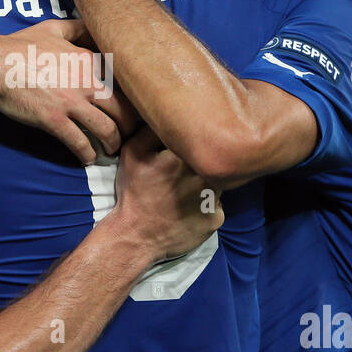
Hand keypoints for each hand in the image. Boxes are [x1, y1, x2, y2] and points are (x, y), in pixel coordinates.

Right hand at [0, 21, 137, 164]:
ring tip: (111, 150)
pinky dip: (87, 154)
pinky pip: (79, 142)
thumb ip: (76, 28)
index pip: (123, 82)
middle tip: (128, 134)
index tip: (131, 107)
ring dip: (113, 143)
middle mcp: (86, 82)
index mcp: (88, 60)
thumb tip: (92, 25)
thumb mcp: (53, 28)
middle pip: (123, 109)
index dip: (131, 97)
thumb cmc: (19, 45)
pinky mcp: (54, 120)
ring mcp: (71, 103)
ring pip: (106, 129)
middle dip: (129, 125)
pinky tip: (87, 159)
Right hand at [108, 126, 223, 263]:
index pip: (202, 139)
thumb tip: (171, 115)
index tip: (185, 150)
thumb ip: (152, 130)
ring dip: (206, 183)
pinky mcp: (216, 219)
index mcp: (185, 157)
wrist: (135, 236)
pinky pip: (217, 204)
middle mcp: (204, 176)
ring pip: (218, 182)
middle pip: (214, 160)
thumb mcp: (132, 153)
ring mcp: (214, 200)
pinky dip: (206, 205)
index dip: (195, 142)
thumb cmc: (134, 193)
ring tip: (185, 192)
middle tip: (183, 173)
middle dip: (203, 162)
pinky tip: (189, 210)